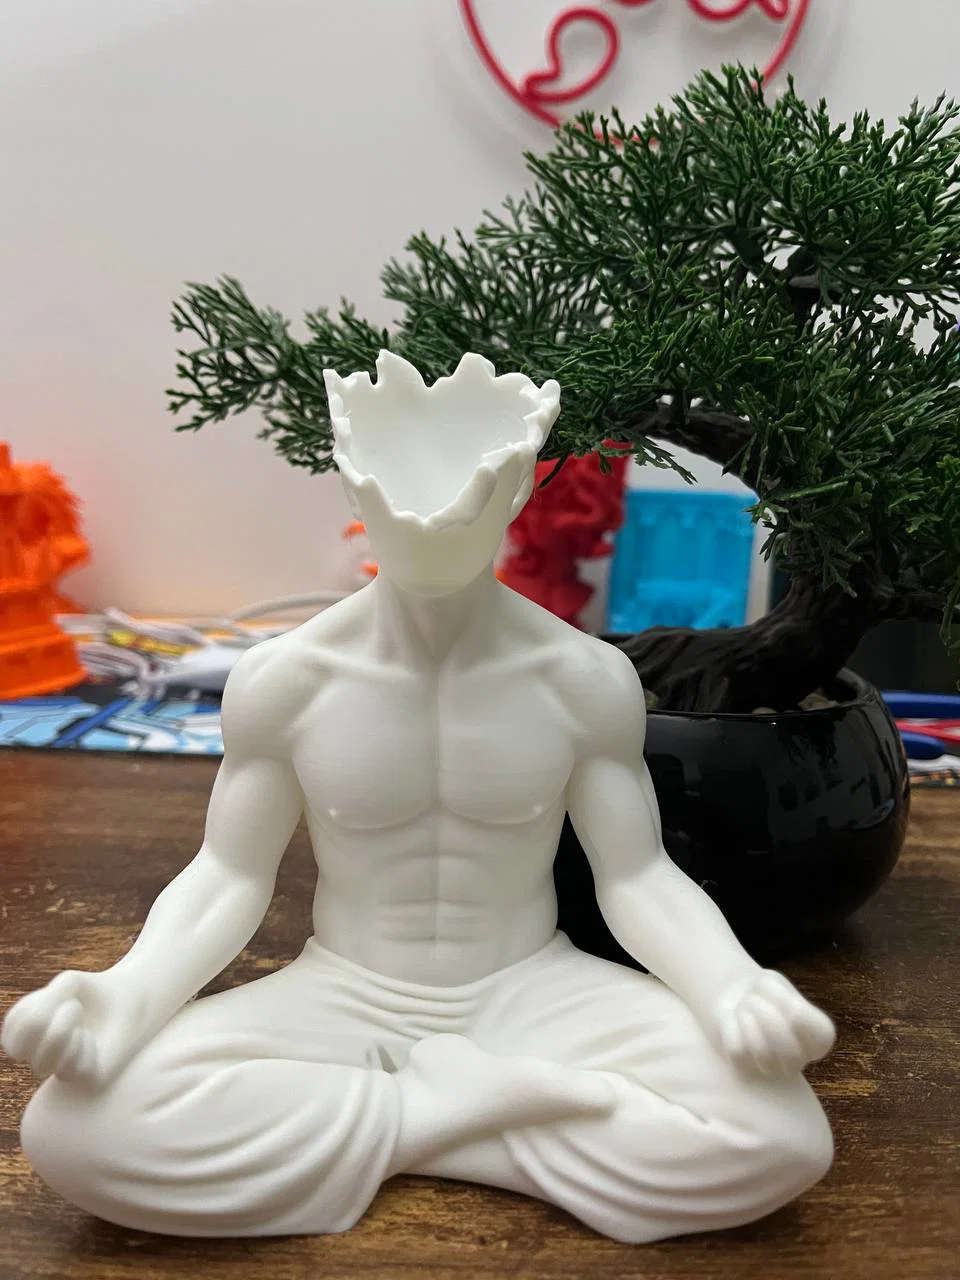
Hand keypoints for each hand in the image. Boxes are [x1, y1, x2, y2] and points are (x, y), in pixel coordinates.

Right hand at [2, 969, 147, 1087]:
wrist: (133, 997)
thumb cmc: (97, 992)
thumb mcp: (68, 984)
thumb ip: (47, 999)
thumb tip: (38, 1025)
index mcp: (34, 1035)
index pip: (10, 1036)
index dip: (25, 1015)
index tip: (52, 997)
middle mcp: (45, 1056)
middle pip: (19, 1050)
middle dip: (42, 1022)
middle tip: (72, 1006)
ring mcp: (65, 1069)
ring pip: (43, 1064)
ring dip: (61, 1031)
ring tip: (81, 1018)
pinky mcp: (88, 1079)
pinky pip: (71, 1070)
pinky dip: (80, 1047)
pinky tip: (93, 1038)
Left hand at [713, 969, 835, 1078]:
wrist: (732, 996)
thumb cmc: (761, 992)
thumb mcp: (774, 984)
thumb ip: (783, 999)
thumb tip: (792, 1018)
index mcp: (819, 1037)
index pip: (820, 1035)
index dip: (798, 1012)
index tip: (785, 998)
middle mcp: (800, 1059)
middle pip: (789, 1047)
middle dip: (765, 1012)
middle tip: (754, 998)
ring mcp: (773, 1068)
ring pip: (762, 1051)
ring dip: (747, 1017)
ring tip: (744, 1007)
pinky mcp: (746, 1068)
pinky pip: (739, 1051)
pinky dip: (732, 1027)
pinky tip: (734, 1021)